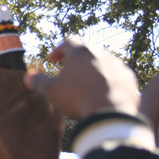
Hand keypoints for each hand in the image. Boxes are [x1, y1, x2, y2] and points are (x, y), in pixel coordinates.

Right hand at [23, 37, 139, 120]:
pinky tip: (105, 94)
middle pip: (87, 53)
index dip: (59, 50)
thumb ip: (38, 81)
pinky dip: (110, 81)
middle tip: (69, 76)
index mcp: (81, 53)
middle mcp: (102, 54)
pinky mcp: (131, 79)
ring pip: (104, 63)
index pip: (68, 42)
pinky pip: (118, 76)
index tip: (53, 60)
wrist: (111, 115)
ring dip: (94, 71)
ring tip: (87, 86)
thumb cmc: (77, 99)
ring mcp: (119, 65)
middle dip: (76, 63)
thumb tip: (27, 76)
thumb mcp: (51, 91)